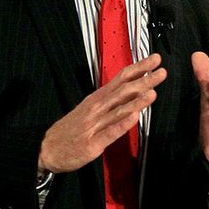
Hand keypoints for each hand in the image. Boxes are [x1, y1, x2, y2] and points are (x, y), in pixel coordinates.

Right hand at [38, 53, 166, 173]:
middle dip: (143, 81)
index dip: (139, 68)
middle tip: (161, 72)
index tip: (155, 59)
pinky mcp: (92, 143)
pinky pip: (109, 132)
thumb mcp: (92, 106)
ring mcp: (95, 125)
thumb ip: (113, 97)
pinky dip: (122, 124)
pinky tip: (134, 117)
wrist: (47, 149)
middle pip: (123, 91)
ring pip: (118, 110)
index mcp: (98, 97)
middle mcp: (97, 108)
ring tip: (152, 92)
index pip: (121, 78)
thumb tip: (136, 86)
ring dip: (136, 101)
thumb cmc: (74, 127)